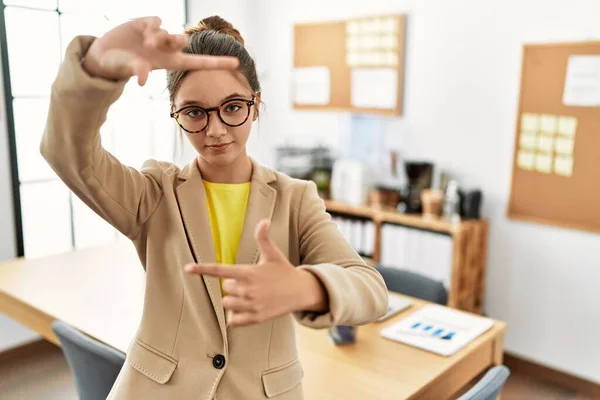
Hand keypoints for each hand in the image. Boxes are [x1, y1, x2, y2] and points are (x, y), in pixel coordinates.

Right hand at [82, 16, 237, 85]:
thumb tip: (142, 76)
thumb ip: (136, 70)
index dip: (217, 63)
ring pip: (169, 32)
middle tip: (160, 45)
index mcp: (169, 62)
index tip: (237, 62)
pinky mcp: (146, 23)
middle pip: (184, 41)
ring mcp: (157, 35)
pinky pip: (156, 22)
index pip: (198, 62)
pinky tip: (143, 34)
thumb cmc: (119, 66)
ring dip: (160, 37)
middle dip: (177, 40)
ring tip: (147, 43)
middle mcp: (166, 48)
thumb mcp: (128, 69)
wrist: (102, 56)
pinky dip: (151, 28)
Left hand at [185, 220, 327, 327]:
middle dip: (233, 286)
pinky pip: (234, 321)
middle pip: (225, 289)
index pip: (220, 270)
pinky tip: (246, 310)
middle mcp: (247, 289)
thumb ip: (264, 238)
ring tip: (249, 296)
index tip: (187, 268)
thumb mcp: (273, 254)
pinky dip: (236, 317)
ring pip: (227, 305)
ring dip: (234, 301)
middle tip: (250, 283)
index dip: (202, 269)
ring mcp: (251, 305)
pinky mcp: (256, 318)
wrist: (301, 291)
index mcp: (248, 272)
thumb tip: (264, 220)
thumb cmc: (284, 271)